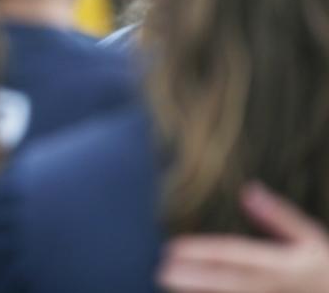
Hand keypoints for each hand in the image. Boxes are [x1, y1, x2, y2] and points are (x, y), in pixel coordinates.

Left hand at [158, 182, 328, 292]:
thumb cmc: (324, 267)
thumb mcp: (310, 237)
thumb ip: (279, 216)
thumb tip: (248, 190)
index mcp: (282, 264)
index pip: (234, 255)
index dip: (202, 252)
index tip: (172, 248)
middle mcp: (273, 287)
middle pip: (228, 284)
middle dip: (193, 279)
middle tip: (161, 272)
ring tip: (167, 286)